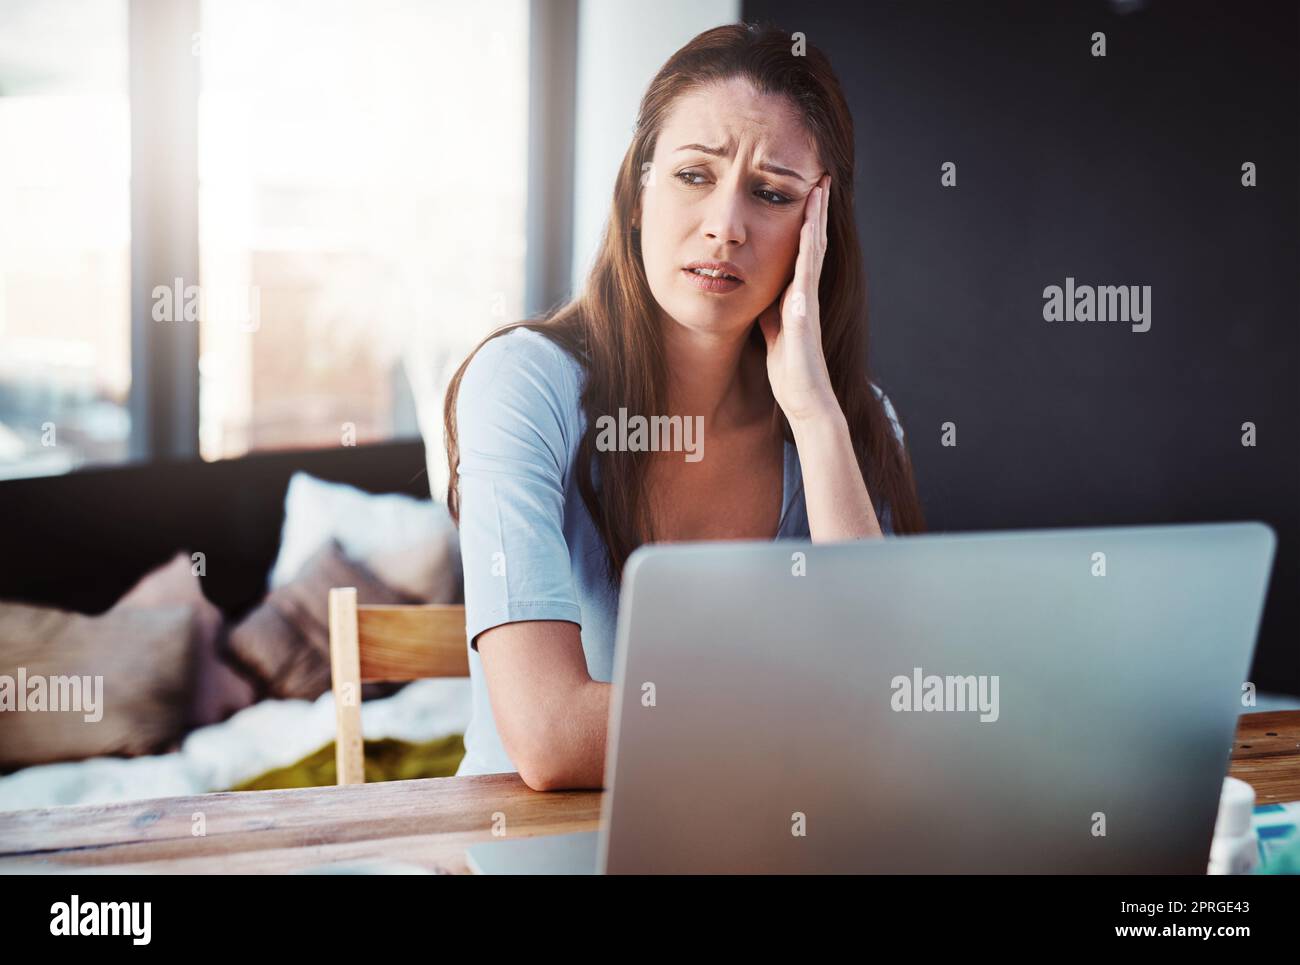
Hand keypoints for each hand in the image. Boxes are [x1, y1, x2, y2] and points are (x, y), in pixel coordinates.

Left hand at [756, 173, 839, 425]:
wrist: (804, 398)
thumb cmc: (789, 369)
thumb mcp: (772, 332)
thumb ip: (770, 312)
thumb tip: (763, 297)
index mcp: (797, 296)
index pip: (802, 250)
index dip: (805, 222)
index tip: (805, 192)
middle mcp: (806, 294)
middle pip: (813, 243)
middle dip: (816, 210)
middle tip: (821, 177)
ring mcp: (808, 302)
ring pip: (814, 253)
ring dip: (816, 221)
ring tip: (819, 192)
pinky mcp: (805, 315)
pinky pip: (806, 278)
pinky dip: (808, 253)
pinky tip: (808, 232)